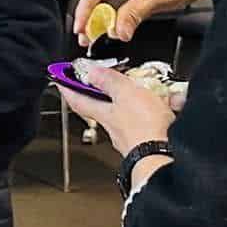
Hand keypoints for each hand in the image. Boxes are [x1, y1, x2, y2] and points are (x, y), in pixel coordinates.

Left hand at [60, 64, 175, 155]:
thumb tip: (90, 71)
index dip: (67, 88)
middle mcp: (113, 126)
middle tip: (101, 78)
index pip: (77, 100)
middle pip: (100, 106)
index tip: (59, 78)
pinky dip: (156, 110)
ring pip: (126, 112)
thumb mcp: (125, 94)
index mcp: (103, 113)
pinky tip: (166, 105)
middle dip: (102, 92)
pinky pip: (148, 120)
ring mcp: (130, 135)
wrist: (163, 155)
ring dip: (134, 99)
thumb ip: (109, 82)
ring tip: (145, 88)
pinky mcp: (148, 140)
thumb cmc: (144, 129)